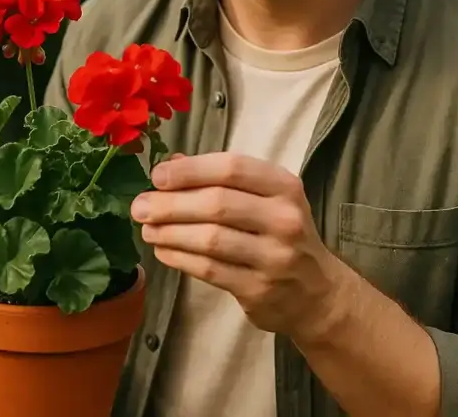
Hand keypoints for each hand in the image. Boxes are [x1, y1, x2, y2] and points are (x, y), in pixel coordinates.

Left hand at [132, 152, 345, 342]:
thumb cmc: (281, 235)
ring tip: (147, 228)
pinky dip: (179, 258)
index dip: (190, 170)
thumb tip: (170, 164)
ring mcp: (274, 257)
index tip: (157, 176)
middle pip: (217, 204)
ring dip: (169, 232)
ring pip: (210, 239)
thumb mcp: (266, 200)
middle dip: (170, 204)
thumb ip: (221, 180)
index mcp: (285, 187)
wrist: (317, 294)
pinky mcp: (259, 289)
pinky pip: (209, 269)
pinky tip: (162, 250)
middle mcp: (285, 219)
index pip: (233, 168)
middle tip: (139, 206)